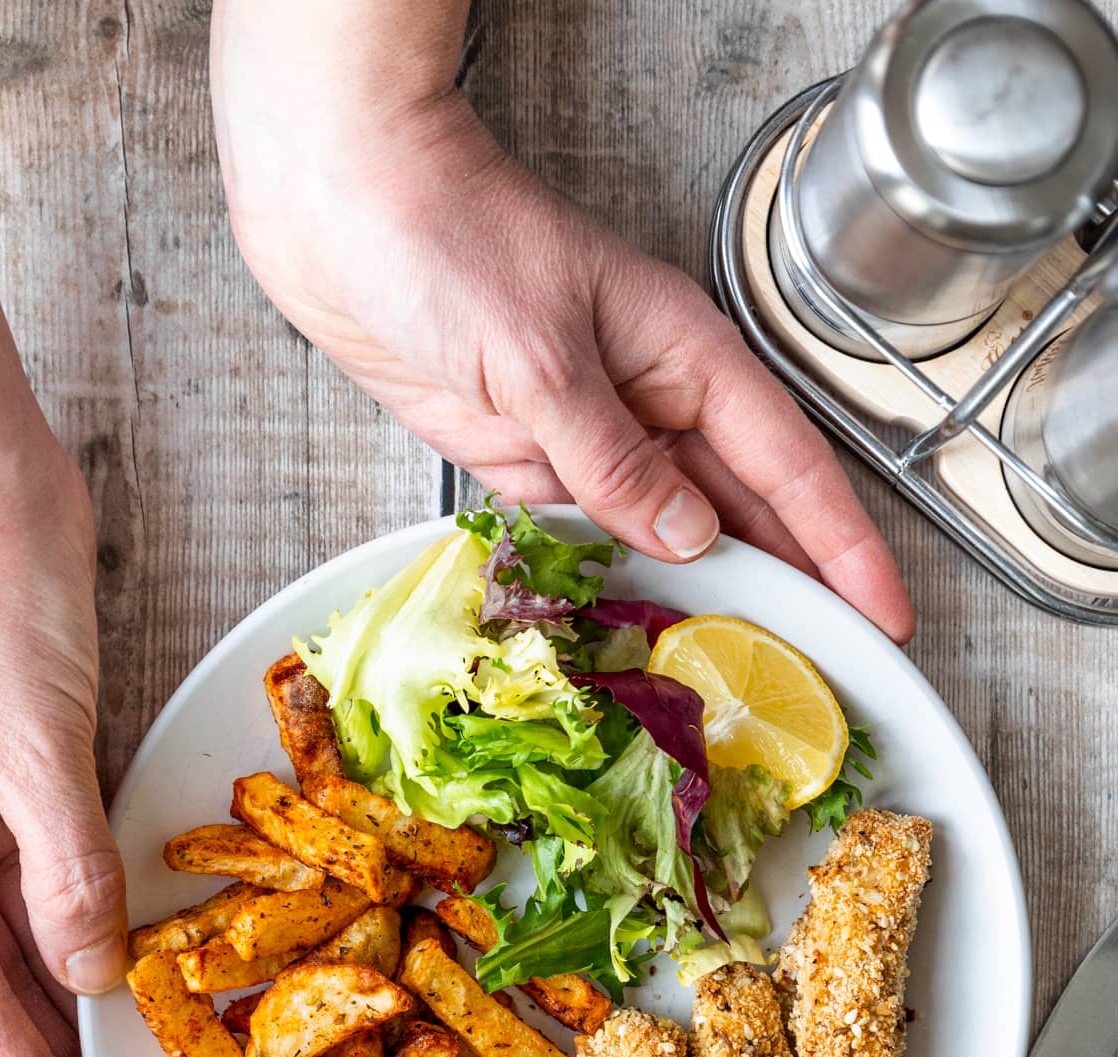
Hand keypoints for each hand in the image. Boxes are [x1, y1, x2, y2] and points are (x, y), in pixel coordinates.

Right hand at [0, 437, 125, 1056]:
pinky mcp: (9, 759)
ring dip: (82, 971)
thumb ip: (63, 874)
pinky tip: (137, 943)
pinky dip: (92, 898)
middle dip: (57, 1033)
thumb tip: (92, 975)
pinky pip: (50, 854)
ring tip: (148, 1037)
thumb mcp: (24, 749)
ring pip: (23, 918)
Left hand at [212, 59, 912, 640]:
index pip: (790, 468)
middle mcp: (647, 403)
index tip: (884, 615)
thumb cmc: (449, 237)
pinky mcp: (524, 459)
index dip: (842, 547)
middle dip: (783, 592)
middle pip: (739, 514)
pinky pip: (584, 538)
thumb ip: (612, 458)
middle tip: (816, 676)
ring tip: (727, 680)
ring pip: (664, 535)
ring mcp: (587, 435)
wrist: (340, 208)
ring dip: (693, 601)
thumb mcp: (542, 357)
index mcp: (683, 358)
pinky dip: (606, 585)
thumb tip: (688, 536)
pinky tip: (624, 633)